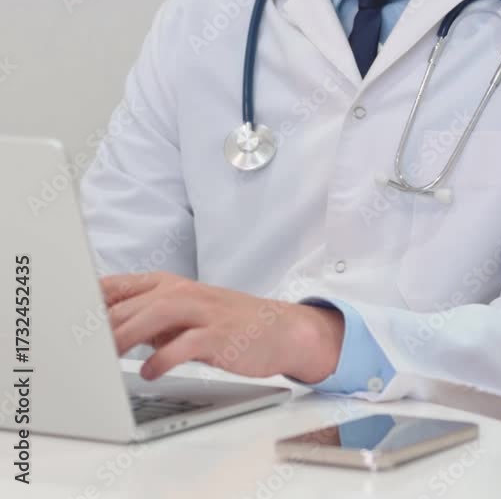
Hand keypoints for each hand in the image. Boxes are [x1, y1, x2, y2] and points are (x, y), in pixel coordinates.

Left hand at [101, 271, 343, 382]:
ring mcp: (202, 311)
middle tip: (81, 344)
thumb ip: (146, 320)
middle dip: (104, 323)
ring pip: (156, 314)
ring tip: (106, 357)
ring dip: (128, 335)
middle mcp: (183, 292)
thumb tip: (106, 332)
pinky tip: (149, 372)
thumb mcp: (182, 315)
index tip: (67, 315)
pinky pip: (186, 344)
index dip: (91, 299)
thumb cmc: (225, 324)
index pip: (120, 285)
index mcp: (169, 285)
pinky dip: (163, 358)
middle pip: (134, 302)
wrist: (278, 328)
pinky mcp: (219, 335)